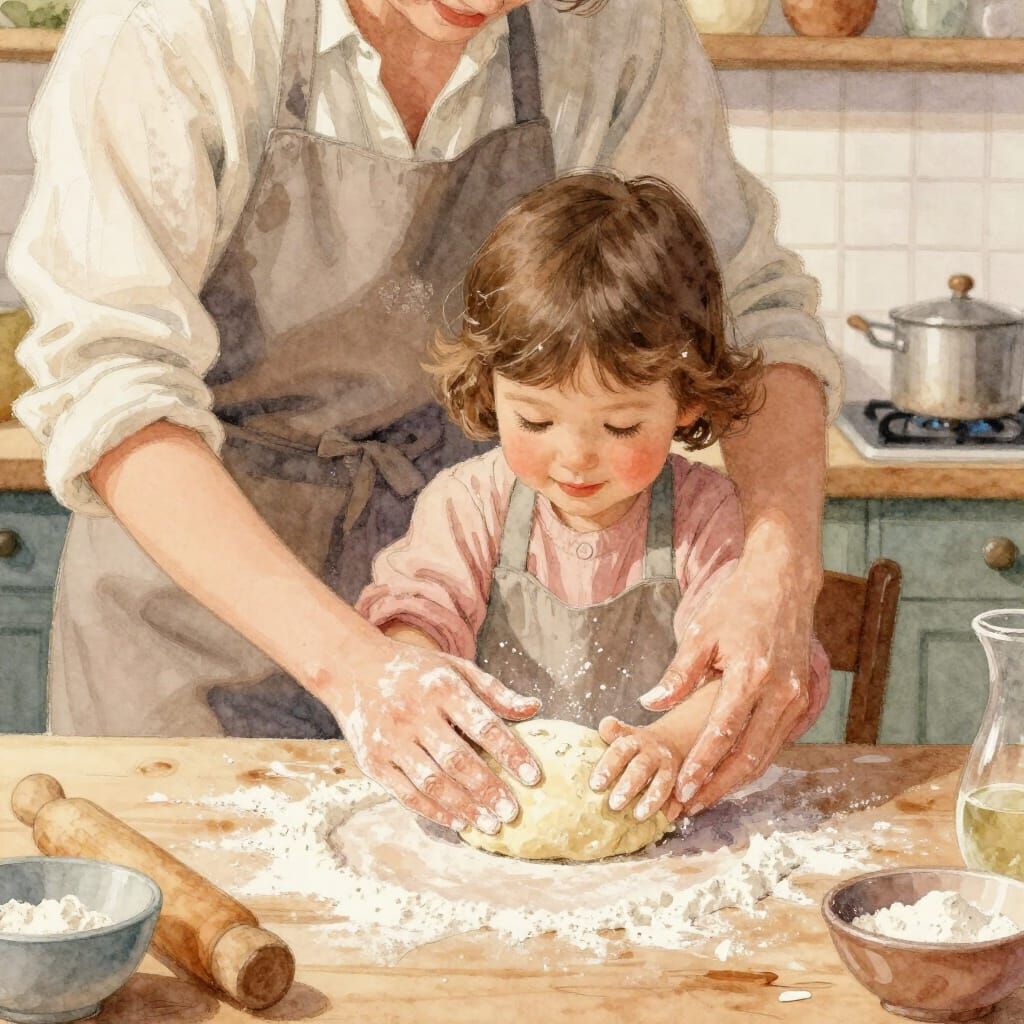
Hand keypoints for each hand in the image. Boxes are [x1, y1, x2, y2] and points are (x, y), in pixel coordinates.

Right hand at [325, 636, 541, 833]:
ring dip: (464, 807)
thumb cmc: (415, 671)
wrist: (353, 667)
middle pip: (458, 760)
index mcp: (441, 687)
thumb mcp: (456, 668)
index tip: (533, 777)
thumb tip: (535, 708)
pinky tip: (458, 822)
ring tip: (491, 824)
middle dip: (488, 789)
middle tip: (513, 813)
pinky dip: (433, 811)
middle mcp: (414, 713)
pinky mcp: (372, 760)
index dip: (511, 753)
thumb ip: (495, 691)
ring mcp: (390, 738)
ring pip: (432, 782)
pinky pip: (406, 793)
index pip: (483, 725)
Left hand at [588, 717, 684, 822]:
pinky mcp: (682, 781)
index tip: (596, 784)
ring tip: (639, 815)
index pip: (620, 751)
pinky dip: (675, 805)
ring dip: (652, 798)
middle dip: (629, 785)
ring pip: (663, 781)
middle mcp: (653, 753)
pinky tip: (668, 816)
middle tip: (614, 803)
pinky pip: (680, 793)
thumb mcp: (626, 734)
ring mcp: (669, 767)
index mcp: (635, 741)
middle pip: (641, 768)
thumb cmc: (638, 746)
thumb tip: (605, 725)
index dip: (609, 766)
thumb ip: (613, 731)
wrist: (671, 745)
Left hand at [639, 541, 821, 815]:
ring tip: (704, 796)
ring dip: (736, 780)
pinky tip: (730, 771)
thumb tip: (650, 703)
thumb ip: (678, 673)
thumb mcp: (700, 632)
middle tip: (689, 805)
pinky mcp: (802, 699)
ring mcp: (796, 697)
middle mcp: (780, 692)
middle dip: (718, 785)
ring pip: (766, 754)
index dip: (701, 765)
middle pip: (749, 755)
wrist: (784, 584)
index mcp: (751, 675)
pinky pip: (777, 740)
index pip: (723, 733)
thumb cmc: (738, 605)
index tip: (680, 788)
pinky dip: (754, 760)